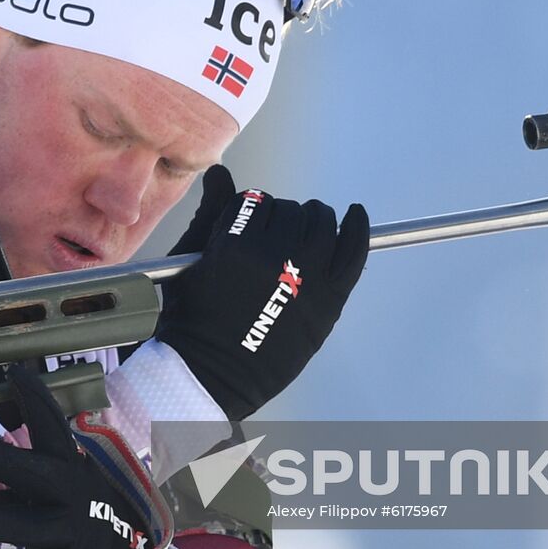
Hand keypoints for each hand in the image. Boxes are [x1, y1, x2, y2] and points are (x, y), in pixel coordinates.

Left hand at [0, 365, 149, 548]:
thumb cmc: (73, 512)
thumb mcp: (49, 489)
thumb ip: (1, 486)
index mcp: (70, 463)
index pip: (54, 424)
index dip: (36, 397)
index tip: (14, 371)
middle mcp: (73, 491)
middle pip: (33, 471)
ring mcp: (72, 530)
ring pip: (28, 525)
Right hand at [157, 165, 369, 419]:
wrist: (212, 374)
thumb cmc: (193, 320)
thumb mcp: (189, 263)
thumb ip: (210, 214)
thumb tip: (220, 174)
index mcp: (235, 247)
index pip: (254, 200)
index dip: (252, 208)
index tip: (251, 221)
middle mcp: (274, 258)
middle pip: (288, 210)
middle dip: (280, 216)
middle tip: (274, 233)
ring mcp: (307, 278)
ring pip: (321, 222)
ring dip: (313, 218)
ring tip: (307, 226)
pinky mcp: (329, 299)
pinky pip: (354, 251)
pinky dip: (358, 227)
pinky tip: (356, 215)